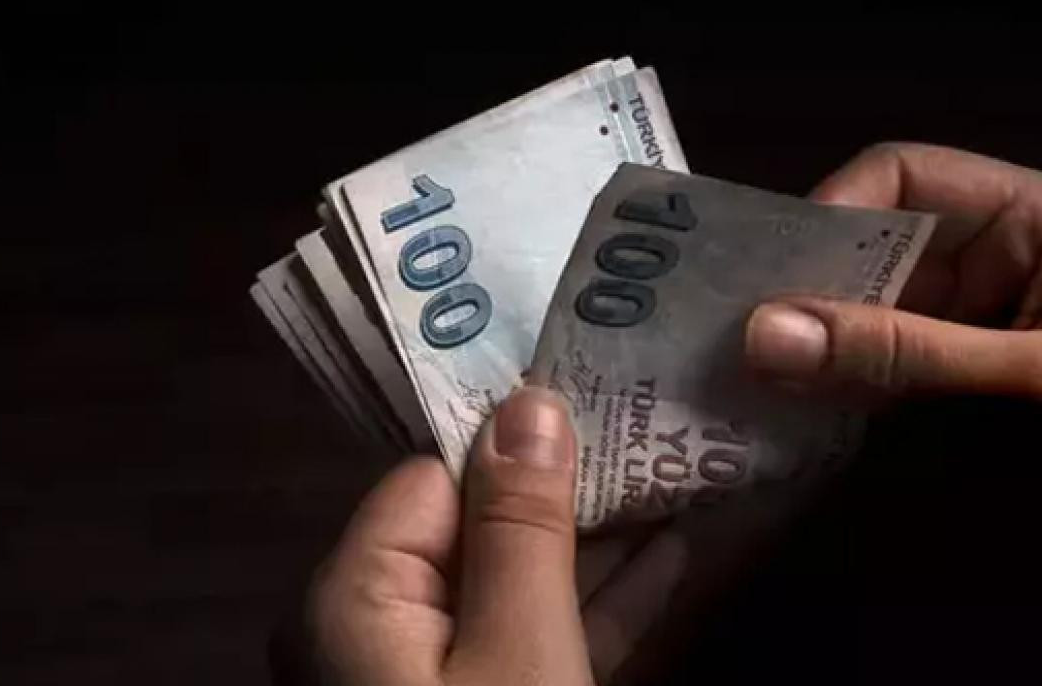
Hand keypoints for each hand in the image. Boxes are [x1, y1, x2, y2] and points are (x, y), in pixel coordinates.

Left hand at [298, 385, 817, 685]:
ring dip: (607, 543)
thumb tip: (527, 404)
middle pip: (484, 531)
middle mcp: (378, 632)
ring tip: (687, 474)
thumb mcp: (518, 654)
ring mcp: (434, 683)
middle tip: (664, 417)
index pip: (435, 478)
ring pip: (526, 589)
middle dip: (578, 486)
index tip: (600, 384)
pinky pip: (543, 645)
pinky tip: (676, 559)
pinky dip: (606, 609)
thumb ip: (520, 530)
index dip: (519, 434)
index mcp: (355, 598)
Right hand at [744, 143, 1041, 505]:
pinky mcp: (984, 374)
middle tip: (735, 333)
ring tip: (752, 374)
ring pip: (883, 306)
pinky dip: (856, 379)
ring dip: (826, 337)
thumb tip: (766, 334)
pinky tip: (806, 406)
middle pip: (883, 242)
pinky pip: (901, 361)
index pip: (907, 173)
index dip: (833, 209)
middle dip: (814, 283)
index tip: (771, 276)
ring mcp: (991, 316)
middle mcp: (1002, 251)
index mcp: (1034, 213)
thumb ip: (912, 355)